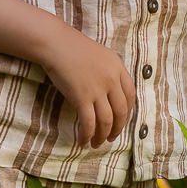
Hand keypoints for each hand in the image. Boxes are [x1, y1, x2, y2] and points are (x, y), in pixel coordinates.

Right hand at [42, 22, 134, 147]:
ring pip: (106, 120)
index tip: (122, 121)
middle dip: (117, 129)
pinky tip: (83, 141)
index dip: (128, 112)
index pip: (131, 96)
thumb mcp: (101, 54)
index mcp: (118, 68)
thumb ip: (110, 70)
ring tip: (96, 143)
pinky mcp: (81, 97)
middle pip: (121, 111)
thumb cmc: (74, 47)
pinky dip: (87, 134)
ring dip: (102, 135)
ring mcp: (97, 89)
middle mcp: (112, 80)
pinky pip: (88, 122)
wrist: (55, 44)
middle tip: (111, 138)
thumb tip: (112, 90)